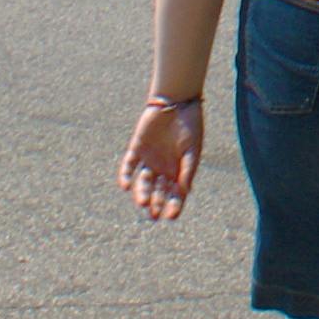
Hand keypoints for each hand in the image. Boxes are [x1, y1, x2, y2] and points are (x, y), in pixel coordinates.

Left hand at [117, 101, 203, 220]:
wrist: (177, 102)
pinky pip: (129, 166)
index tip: (171, 217)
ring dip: (141, 193)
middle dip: (156, 203)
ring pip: (143, 182)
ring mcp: (149, 160)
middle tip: (153, 214)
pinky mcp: (137, 149)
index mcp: (179, 170)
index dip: (174, 206)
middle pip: (158, 191)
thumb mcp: (192, 150)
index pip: (176, 194)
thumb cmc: (190, 125)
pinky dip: (126, 176)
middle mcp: (163, 168)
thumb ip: (187, 170)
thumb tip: (185, 191)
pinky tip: (125, 186)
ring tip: (142, 202)